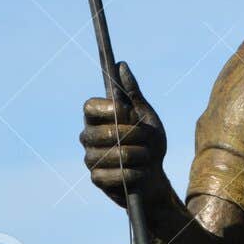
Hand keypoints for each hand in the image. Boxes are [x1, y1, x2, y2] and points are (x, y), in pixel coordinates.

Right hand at [81, 62, 166, 206]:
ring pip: (113, 153)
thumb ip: (133, 94)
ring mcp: (90, 158)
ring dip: (138, 155)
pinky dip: (133, 173)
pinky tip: (140, 172)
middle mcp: (88, 137)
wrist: (154, 177)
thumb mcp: (146, 117)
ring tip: (147, 157)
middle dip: (132, 136)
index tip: (127, 112)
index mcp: (97, 118)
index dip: (108, 109)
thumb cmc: (149, 144)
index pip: (89, 106)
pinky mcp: (96, 178)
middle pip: (103, 131)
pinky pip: (114, 174)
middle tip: (146, 140)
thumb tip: (121, 65)